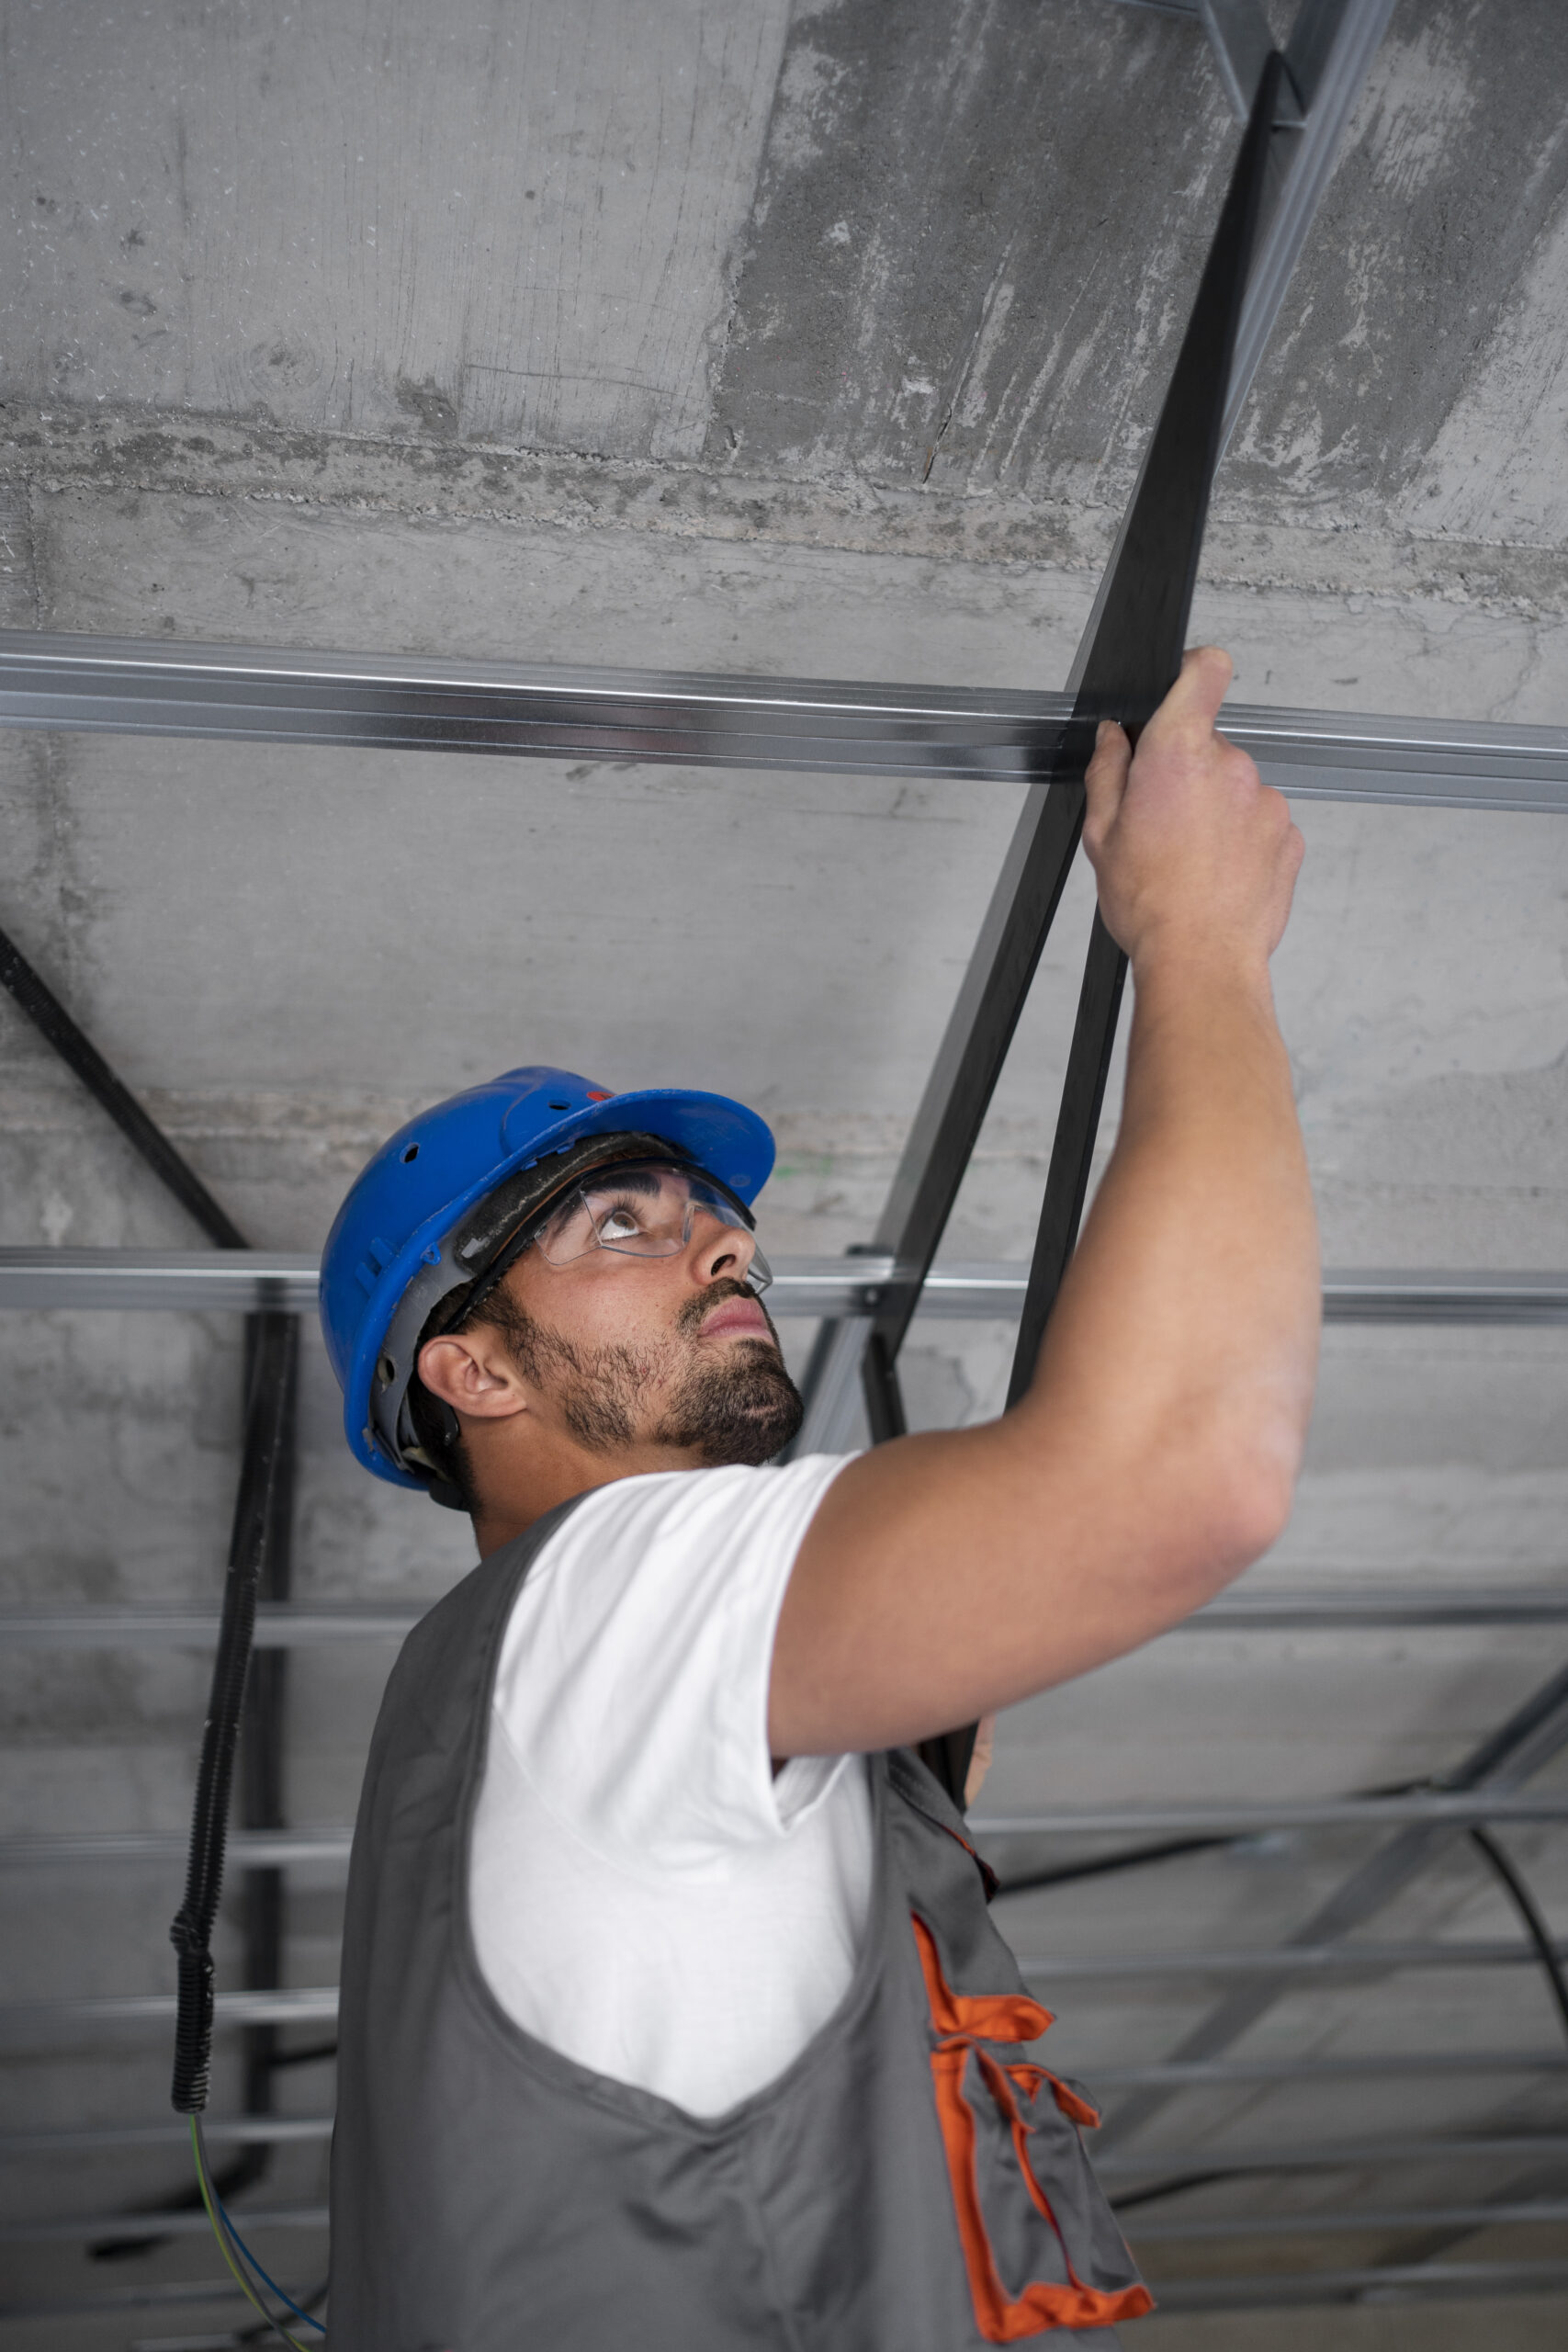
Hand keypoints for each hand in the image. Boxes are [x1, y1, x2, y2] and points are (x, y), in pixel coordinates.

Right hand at [1083, 646, 1302, 972]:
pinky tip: (1217, 875)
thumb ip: (1108, 771)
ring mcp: (1267, 801)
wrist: (1201, 960)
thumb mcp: (1102, 834)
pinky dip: (1241, 841)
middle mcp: (1232, 766)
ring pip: (1236, 789)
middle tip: (1161, 823)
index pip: (1206, 671)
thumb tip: (1113, 739)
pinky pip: (1261, 823)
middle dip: (1188, 774)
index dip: (1194, 672)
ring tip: (1190, 860)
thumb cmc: (1152, 904)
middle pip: (1210, 745)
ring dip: (1216, 812)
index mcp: (1178, 753)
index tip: (1185, 685)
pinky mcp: (1290, 835)